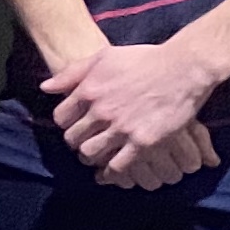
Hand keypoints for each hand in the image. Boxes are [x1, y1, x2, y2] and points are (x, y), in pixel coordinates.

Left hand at [44, 39, 220, 180]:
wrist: (183, 68)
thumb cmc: (144, 59)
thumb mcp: (103, 57)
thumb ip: (73, 73)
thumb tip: (45, 87)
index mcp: (88, 90)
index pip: (61, 118)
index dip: (66, 124)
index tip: (76, 125)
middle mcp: (101, 110)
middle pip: (73, 138)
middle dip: (77, 142)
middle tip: (86, 143)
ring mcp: (121, 127)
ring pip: (91, 153)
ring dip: (92, 157)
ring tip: (99, 155)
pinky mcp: (143, 142)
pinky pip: (118, 166)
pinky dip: (112, 171)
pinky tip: (114, 170)